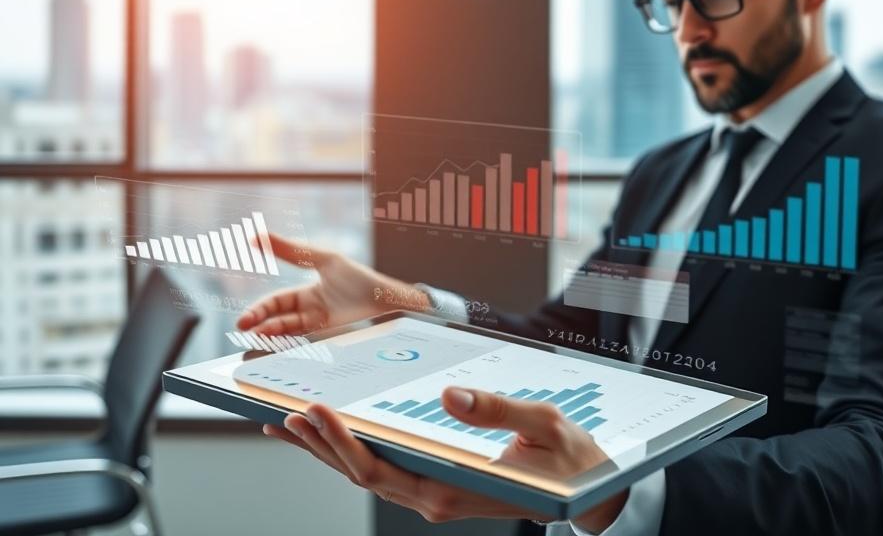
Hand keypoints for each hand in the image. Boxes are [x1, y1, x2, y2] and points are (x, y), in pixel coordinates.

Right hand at [236, 234, 429, 335]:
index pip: (276, 302)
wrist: (383, 297)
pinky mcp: (328, 333)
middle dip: (258, 321)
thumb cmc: (357, 275)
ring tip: (256, 333)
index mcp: (307, 291)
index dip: (260, 307)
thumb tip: (257, 236)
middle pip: (277, 318)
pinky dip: (287, 338)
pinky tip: (275, 338)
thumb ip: (291, 250)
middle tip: (242, 325)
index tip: (245, 312)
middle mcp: (310, 308)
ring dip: (270, 331)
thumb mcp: (322, 259)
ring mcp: (319, 322)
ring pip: (287, 329)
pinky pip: (302, 337)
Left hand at [264, 388, 627, 531]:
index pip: (379, 468)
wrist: (587, 492)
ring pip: (369, 474)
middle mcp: (434, 497)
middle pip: (362, 474)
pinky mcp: (438, 484)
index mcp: (451, 487)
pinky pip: (386, 469)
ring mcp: (434, 494)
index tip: (314, 411)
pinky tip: (336, 435)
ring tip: (293, 425)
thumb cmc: (567, 458)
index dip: (341, 442)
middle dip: (321, 445)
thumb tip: (448, 395)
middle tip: (285, 414)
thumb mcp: (541, 426)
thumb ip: (495, 410)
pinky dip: (354, 450)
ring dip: (330, 450)